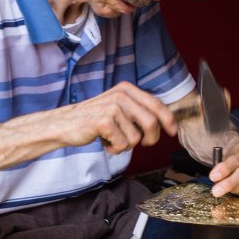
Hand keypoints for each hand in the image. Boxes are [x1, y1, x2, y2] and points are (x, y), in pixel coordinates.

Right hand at [61, 81, 177, 153]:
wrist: (65, 124)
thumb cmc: (93, 119)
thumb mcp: (117, 107)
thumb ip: (137, 110)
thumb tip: (163, 121)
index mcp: (127, 89)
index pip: (156, 104)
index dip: (168, 119)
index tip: (173, 131)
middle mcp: (121, 95)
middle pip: (151, 122)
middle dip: (151, 138)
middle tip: (144, 144)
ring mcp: (112, 107)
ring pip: (136, 138)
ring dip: (127, 145)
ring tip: (114, 140)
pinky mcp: (104, 121)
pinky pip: (122, 144)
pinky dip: (116, 149)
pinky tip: (106, 144)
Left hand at [208, 138, 238, 197]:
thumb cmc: (238, 155)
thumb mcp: (230, 152)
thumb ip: (223, 163)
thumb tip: (215, 178)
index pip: (238, 159)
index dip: (225, 169)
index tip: (213, 177)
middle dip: (228, 183)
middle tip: (215, 191)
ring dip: (233, 189)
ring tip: (222, 188)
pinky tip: (234, 188)